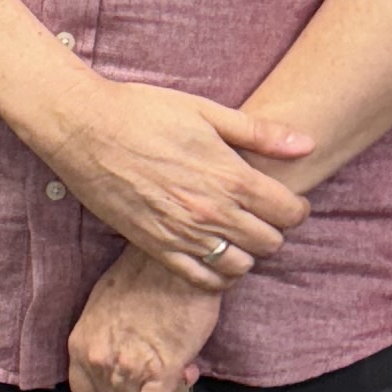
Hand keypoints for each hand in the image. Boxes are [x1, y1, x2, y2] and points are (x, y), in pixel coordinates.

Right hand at [35, 71, 313, 286]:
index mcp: (231, 176)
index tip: (285, 199)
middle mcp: (212, 212)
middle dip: (273, 229)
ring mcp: (183, 234)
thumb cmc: (143, 112)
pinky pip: (200, 280)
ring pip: (240, 266)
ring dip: (245, 253)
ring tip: (234, 233)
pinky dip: (215, 274)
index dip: (296, 207)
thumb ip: (260, 133)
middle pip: (271, 243)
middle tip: (259, 214)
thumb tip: (307, 145)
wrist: (84, 128)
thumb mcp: (206, 112)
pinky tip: (211, 254)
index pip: (290, 212)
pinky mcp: (155, 247)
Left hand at [68, 249, 222, 391]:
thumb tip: (133, 363)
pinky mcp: (159, 372)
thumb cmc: (145, 278)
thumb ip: (112, 342)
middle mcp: (98, 360)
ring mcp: (127, 368)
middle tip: (157, 380)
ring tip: (172, 382)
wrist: (174, 265)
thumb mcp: (108, 309)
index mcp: (81, 344)